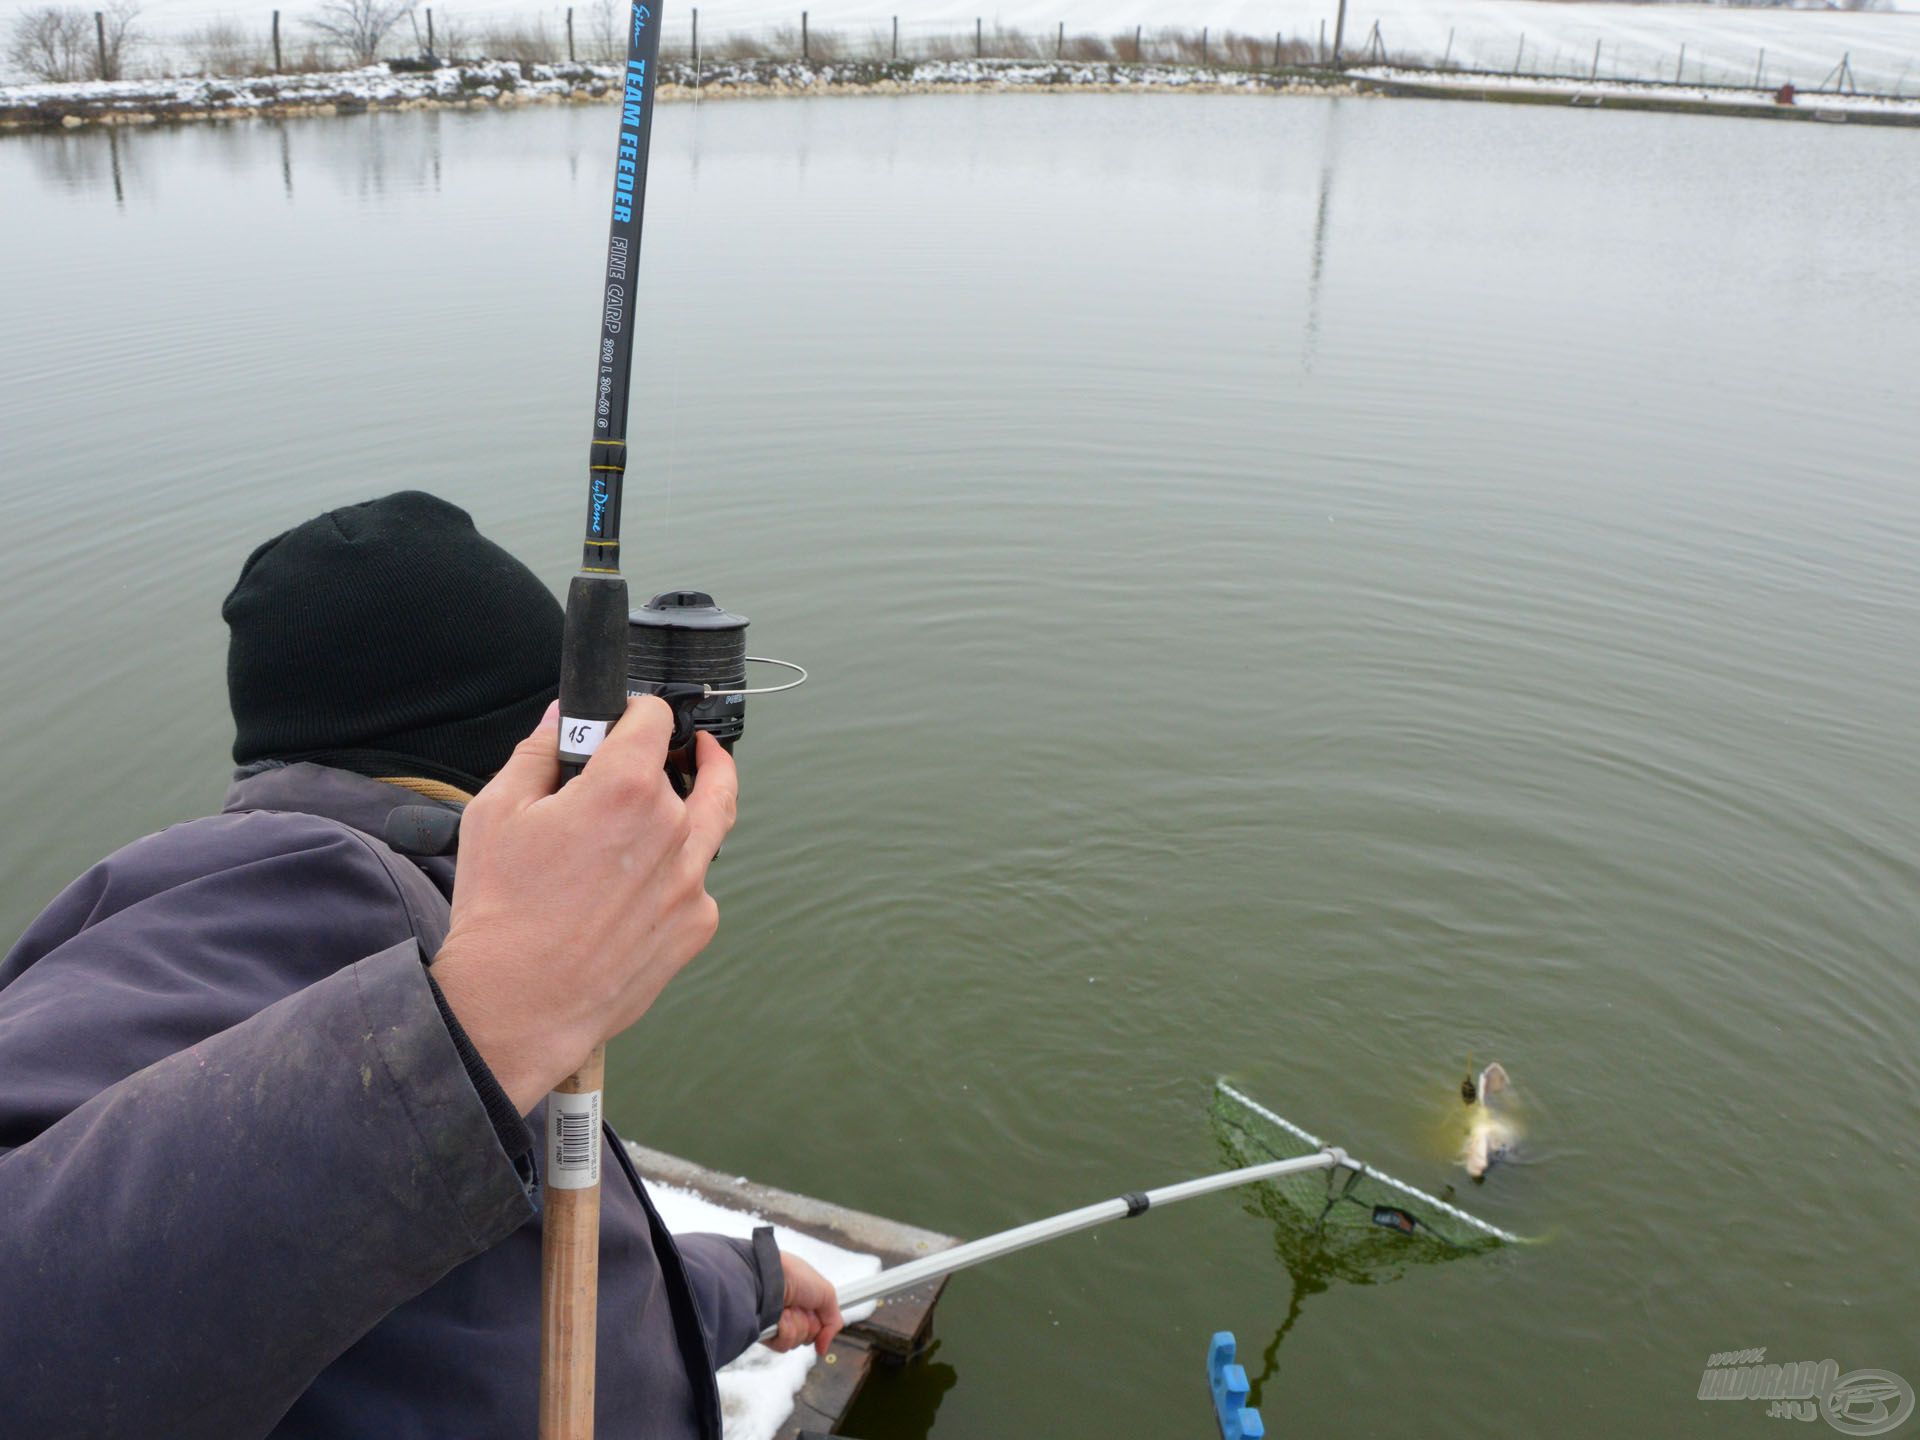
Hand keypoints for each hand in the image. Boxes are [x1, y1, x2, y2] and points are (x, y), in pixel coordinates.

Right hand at [428, 697, 739, 1112]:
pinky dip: (677, 870)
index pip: (654, 718)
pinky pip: (697, 879)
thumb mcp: (497, 811)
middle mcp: (672, 828)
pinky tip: (641, 881)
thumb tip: (562, 719)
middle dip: (666, 760)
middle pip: (692, 768)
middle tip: (653, 761)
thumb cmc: (501, 911)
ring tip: (690, 785)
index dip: (637, 711)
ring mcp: (692, 879)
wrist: (518, 1004)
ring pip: (713, 819)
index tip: (627, 719)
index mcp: (625, 788)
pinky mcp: (697, 922)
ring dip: (700, 798)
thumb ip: (539, 753)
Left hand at [767, 1253, 843, 1356]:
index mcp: (805, 1300)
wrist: (768, 1278)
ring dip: (797, 1325)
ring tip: (788, 1309)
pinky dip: (785, 1331)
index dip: (822, 1324)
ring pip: (797, 1341)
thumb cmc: (794, 1275)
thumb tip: (824, 1346)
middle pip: (810, 1335)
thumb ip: (834, 1321)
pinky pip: (783, 1345)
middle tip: (803, 1308)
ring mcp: (779, 1323)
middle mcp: (792, 1312)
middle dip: (810, 1324)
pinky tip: (780, 1317)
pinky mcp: (767, 1334)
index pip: (820, 1324)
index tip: (820, 1316)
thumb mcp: (827, 1293)